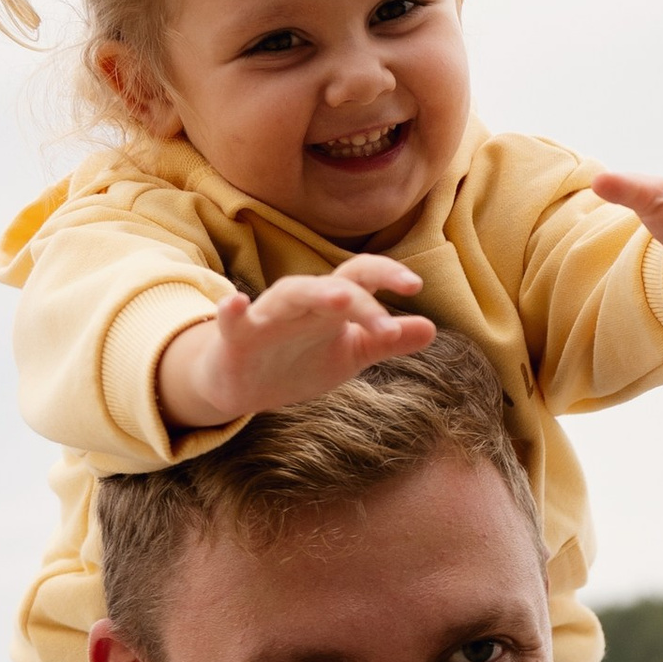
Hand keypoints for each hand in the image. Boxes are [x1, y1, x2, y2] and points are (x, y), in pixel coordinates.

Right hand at [158, 262, 438, 430]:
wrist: (244, 385)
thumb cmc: (300, 360)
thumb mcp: (351, 354)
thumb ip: (387, 342)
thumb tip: (432, 329)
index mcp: (332, 304)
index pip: (362, 277)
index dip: (387, 275)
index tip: (415, 286)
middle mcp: (303, 302)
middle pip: (333, 286)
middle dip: (362, 301)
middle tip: (387, 327)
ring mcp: (269, 316)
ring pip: (291, 294)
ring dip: (316, 294)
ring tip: (341, 298)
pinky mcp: (237, 337)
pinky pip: (230, 319)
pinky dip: (232, 310)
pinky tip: (236, 302)